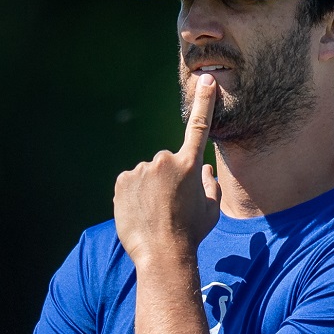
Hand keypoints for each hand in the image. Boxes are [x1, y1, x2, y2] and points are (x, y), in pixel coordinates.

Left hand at [113, 73, 221, 265]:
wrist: (161, 254)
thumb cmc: (191, 234)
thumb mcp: (211, 210)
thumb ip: (210, 186)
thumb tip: (205, 170)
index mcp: (191, 165)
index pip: (199, 126)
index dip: (204, 101)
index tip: (206, 79)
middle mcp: (165, 161)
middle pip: (166, 163)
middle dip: (167, 178)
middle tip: (171, 206)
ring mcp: (141, 170)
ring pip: (147, 174)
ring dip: (150, 188)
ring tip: (154, 213)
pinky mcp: (122, 180)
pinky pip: (130, 182)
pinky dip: (134, 194)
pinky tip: (140, 212)